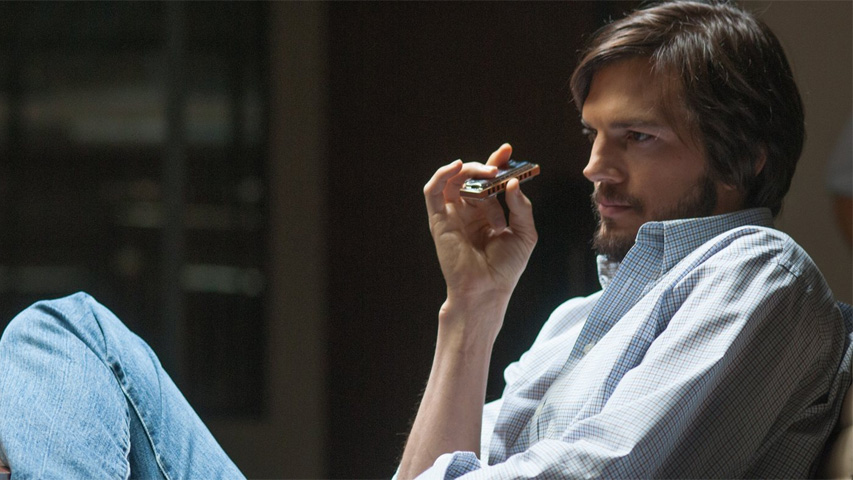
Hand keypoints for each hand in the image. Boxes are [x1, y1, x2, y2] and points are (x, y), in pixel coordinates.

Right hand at [424, 144, 537, 318]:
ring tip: (487, 171)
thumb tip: (512, 183)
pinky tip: (457, 167)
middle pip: (473, 178)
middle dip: (487, 165)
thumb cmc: (505, 268)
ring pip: (454, 180)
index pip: (490, 183)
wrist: (487, 290)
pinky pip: (433, 191)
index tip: (508, 150)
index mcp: (488, 214)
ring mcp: (453, 215)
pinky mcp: (439, 220)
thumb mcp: (524, 234)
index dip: (498, 164)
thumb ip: (520, 207)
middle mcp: (469, 212)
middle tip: (500, 161)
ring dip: (469, 169)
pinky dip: (441, 175)